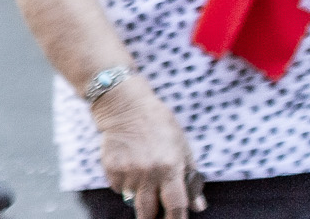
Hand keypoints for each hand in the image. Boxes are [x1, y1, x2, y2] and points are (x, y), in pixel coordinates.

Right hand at [91, 76, 198, 216]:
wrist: (124, 103)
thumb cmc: (158, 123)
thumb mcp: (182, 147)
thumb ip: (191, 178)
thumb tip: (199, 206)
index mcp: (170, 167)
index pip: (176, 206)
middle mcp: (148, 172)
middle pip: (148, 211)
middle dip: (151, 218)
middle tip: (154, 215)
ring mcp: (127, 170)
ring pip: (132, 200)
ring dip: (138, 196)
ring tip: (142, 179)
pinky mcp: (110, 166)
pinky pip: (117, 187)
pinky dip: (123, 184)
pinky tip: (128, 166)